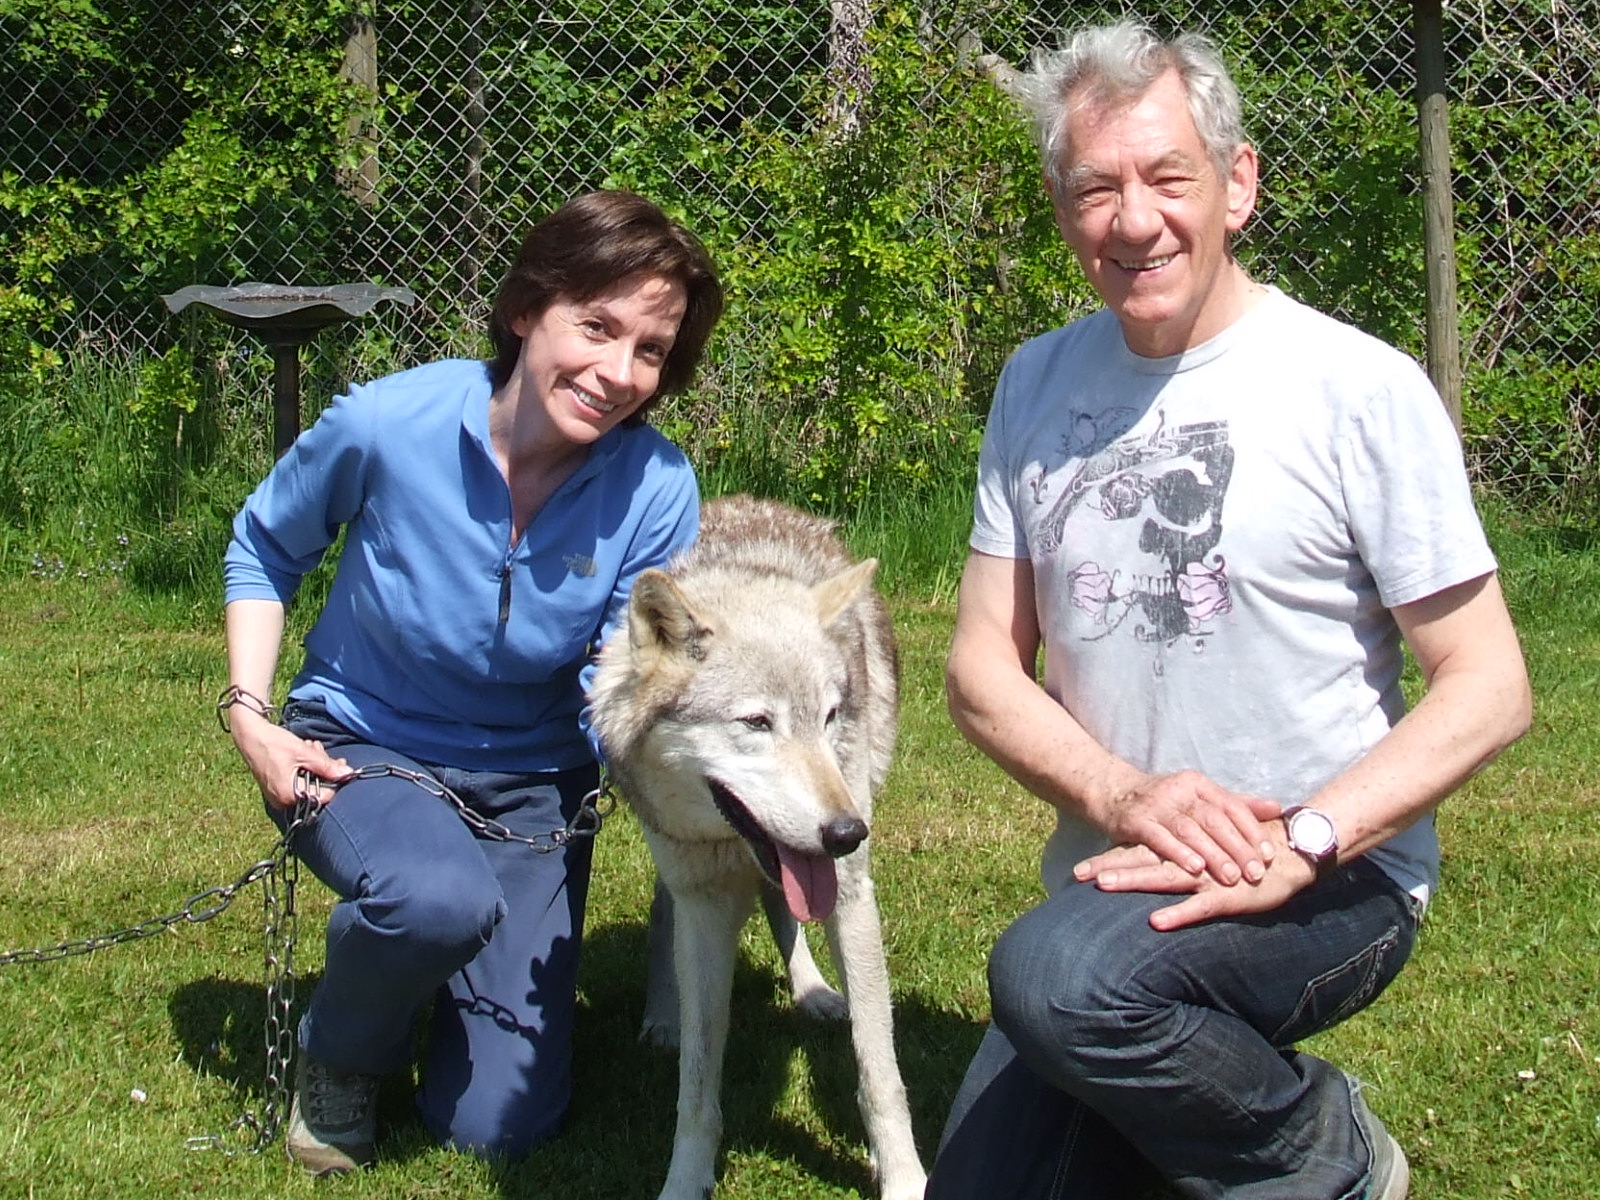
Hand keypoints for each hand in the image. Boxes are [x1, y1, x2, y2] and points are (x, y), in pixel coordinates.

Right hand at [229, 710, 352, 809]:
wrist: (249, 734)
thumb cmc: (274, 743)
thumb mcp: (304, 753)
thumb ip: (327, 766)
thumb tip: (348, 774)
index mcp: (289, 795)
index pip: (323, 796)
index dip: (335, 780)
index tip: (340, 764)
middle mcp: (282, 801)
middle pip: (316, 789)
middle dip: (323, 768)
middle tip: (319, 749)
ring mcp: (278, 795)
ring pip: (308, 782)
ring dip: (313, 764)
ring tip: (308, 747)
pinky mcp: (276, 788)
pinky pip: (297, 781)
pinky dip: (303, 767)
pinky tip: (302, 752)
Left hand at [1074, 823, 1317, 930]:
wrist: (1292, 853)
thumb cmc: (1248, 855)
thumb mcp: (1212, 856)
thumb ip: (1186, 858)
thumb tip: (1157, 867)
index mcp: (1183, 851)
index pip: (1139, 852)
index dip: (1109, 860)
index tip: (1078, 869)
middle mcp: (1189, 861)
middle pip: (1142, 862)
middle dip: (1110, 869)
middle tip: (1078, 875)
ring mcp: (1206, 877)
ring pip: (1163, 879)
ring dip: (1133, 882)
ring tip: (1104, 886)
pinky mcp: (1226, 896)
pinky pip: (1197, 908)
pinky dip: (1177, 914)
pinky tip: (1155, 922)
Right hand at [1094, 769, 1282, 886]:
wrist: (1111, 792)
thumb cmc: (1163, 800)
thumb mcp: (1198, 797)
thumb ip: (1237, 804)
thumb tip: (1277, 808)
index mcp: (1197, 784)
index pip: (1231, 805)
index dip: (1251, 830)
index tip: (1269, 854)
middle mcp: (1178, 791)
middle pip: (1214, 819)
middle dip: (1237, 847)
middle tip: (1256, 873)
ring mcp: (1156, 805)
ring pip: (1190, 830)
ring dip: (1213, 854)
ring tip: (1232, 877)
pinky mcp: (1135, 821)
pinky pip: (1159, 838)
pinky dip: (1178, 853)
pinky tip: (1194, 869)